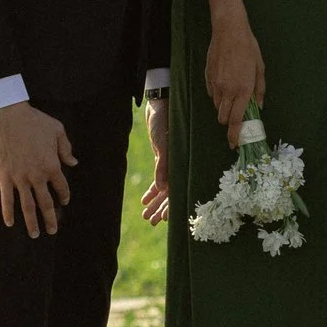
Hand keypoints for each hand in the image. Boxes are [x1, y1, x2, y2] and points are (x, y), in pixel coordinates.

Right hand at [0, 100, 75, 237]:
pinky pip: (6, 199)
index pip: (61, 187)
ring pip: (27, 206)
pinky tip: (10, 223)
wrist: (10, 116)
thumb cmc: (35, 121)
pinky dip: (8, 212)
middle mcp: (37, 176)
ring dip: (32, 222)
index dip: (64, 196)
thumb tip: (73, 163)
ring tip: (35, 235)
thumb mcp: (58, 131)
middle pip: (45, 203)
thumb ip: (66, 149)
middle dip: (50, 219)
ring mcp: (20, 178)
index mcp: (52, 165)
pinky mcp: (4, 177)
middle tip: (52, 231)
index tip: (64, 203)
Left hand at [140, 92, 171, 224]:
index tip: (165, 219)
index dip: (172, 205)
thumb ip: (163, 166)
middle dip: (161, 208)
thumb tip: (160, 188)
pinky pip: (158, 179)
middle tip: (151, 221)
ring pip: (164, 189)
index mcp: (181, 164)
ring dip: (156, 202)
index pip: (177, 191)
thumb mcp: (163, 144)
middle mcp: (178, 166)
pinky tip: (145, 200)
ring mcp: (170, 163)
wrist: (161, 105)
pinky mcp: (163, 158)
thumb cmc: (166, 122)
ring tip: (146, 215)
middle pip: (170, 193)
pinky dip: (152, 190)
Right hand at [205, 2, 265, 148]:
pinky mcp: (208, 78)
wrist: (229, 31)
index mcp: (243, 90)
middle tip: (237, 119)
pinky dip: (218, 96)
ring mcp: (216, 85)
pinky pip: (212, 95)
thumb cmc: (248, 48)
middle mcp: (228, 90)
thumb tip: (259, 107)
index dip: (235, 135)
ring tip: (233, 96)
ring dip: (224, 109)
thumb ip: (259, 90)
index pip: (236, 120)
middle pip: (223, 118)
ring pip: (217, 107)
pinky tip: (225, 84)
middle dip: (229, 123)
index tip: (235, 144)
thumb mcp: (260, 69)